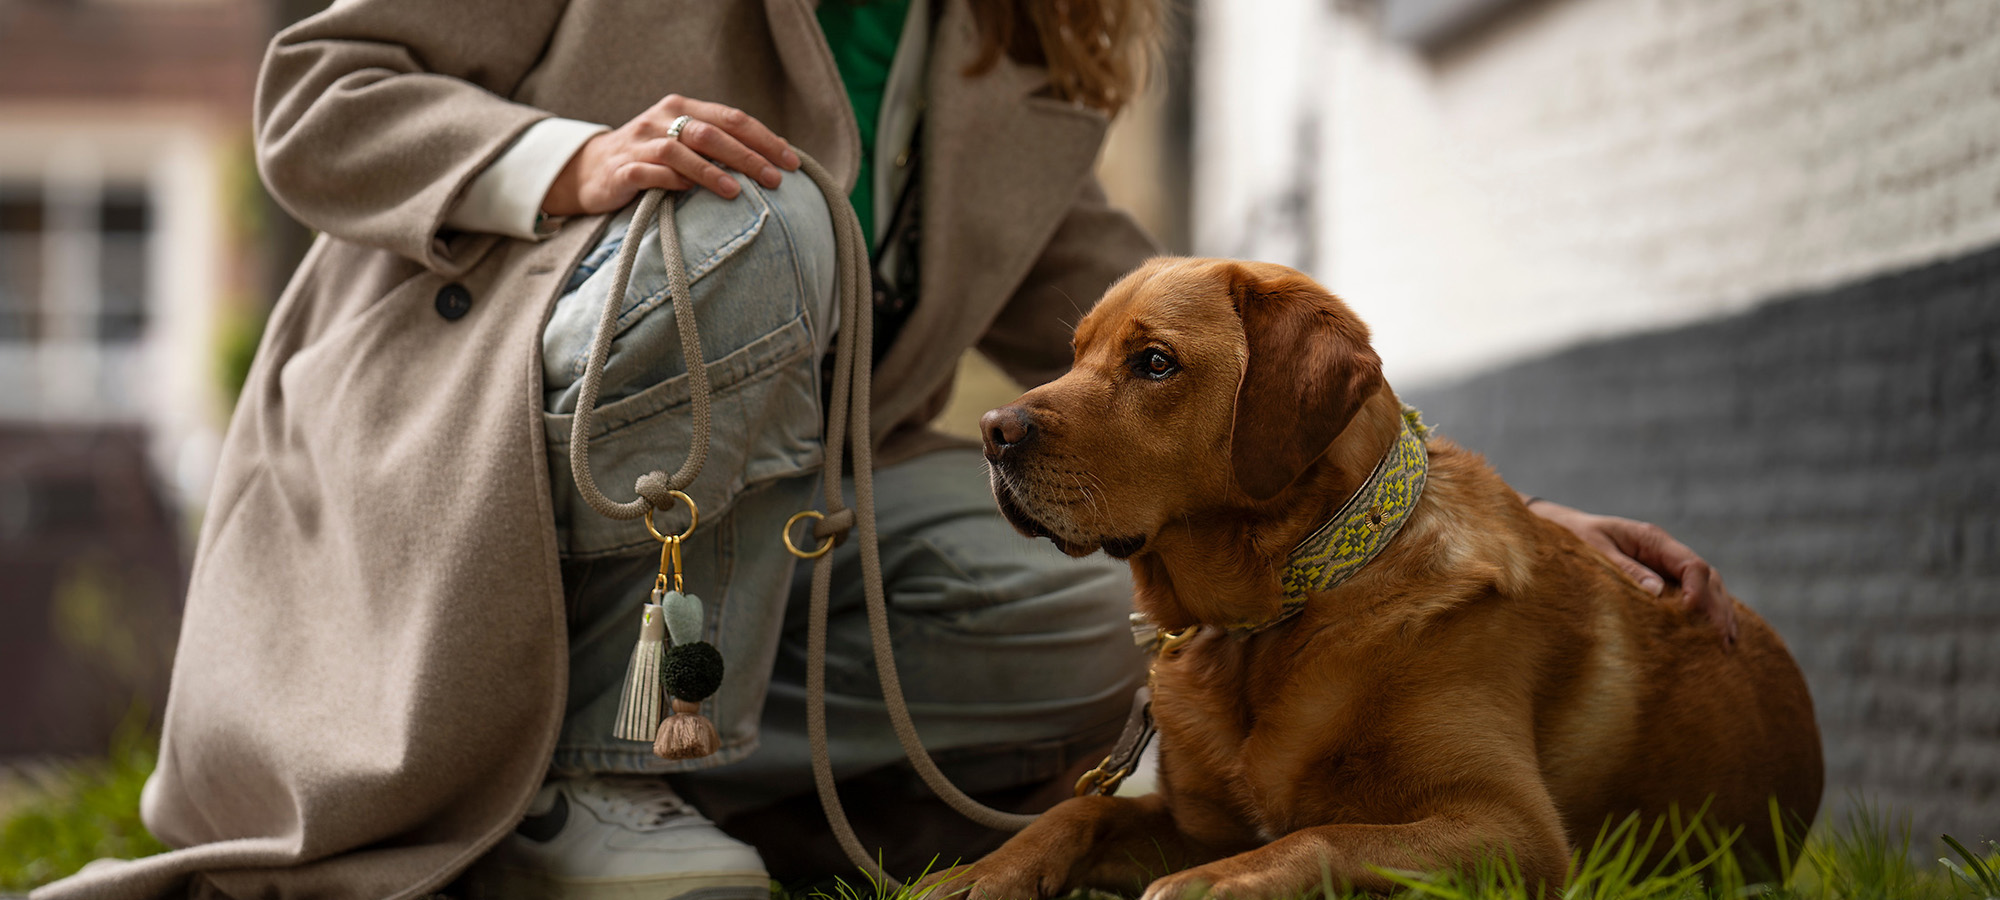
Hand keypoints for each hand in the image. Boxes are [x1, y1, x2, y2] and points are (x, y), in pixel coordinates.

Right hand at [542, 95, 800, 215]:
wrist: (589, 171)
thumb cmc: (649, 160)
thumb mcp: (683, 144)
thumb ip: (719, 145)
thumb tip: (772, 159)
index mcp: (682, 108)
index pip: (731, 118)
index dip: (764, 138)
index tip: (791, 161)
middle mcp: (661, 119)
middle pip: (711, 133)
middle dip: (747, 156)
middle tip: (775, 179)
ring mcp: (639, 143)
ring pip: (681, 151)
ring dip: (712, 171)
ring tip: (737, 191)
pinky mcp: (622, 170)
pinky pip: (650, 173)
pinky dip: (673, 182)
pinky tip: (692, 194)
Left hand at [1525, 495, 1738, 645]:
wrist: (1561, 529)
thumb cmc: (1575, 539)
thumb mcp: (1595, 550)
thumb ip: (1625, 569)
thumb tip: (1657, 592)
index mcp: (1653, 539)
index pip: (1691, 565)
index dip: (1698, 591)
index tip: (1694, 614)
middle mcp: (1666, 551)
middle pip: (1707, 577)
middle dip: (1718, 609)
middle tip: (1724, 641)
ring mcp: (1666, 564)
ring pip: (1707, 586)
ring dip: (1720, 613)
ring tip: (1729, 644)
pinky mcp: (1662, 578)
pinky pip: (1692, 594)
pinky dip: (1706, 613)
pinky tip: (1715, 635)